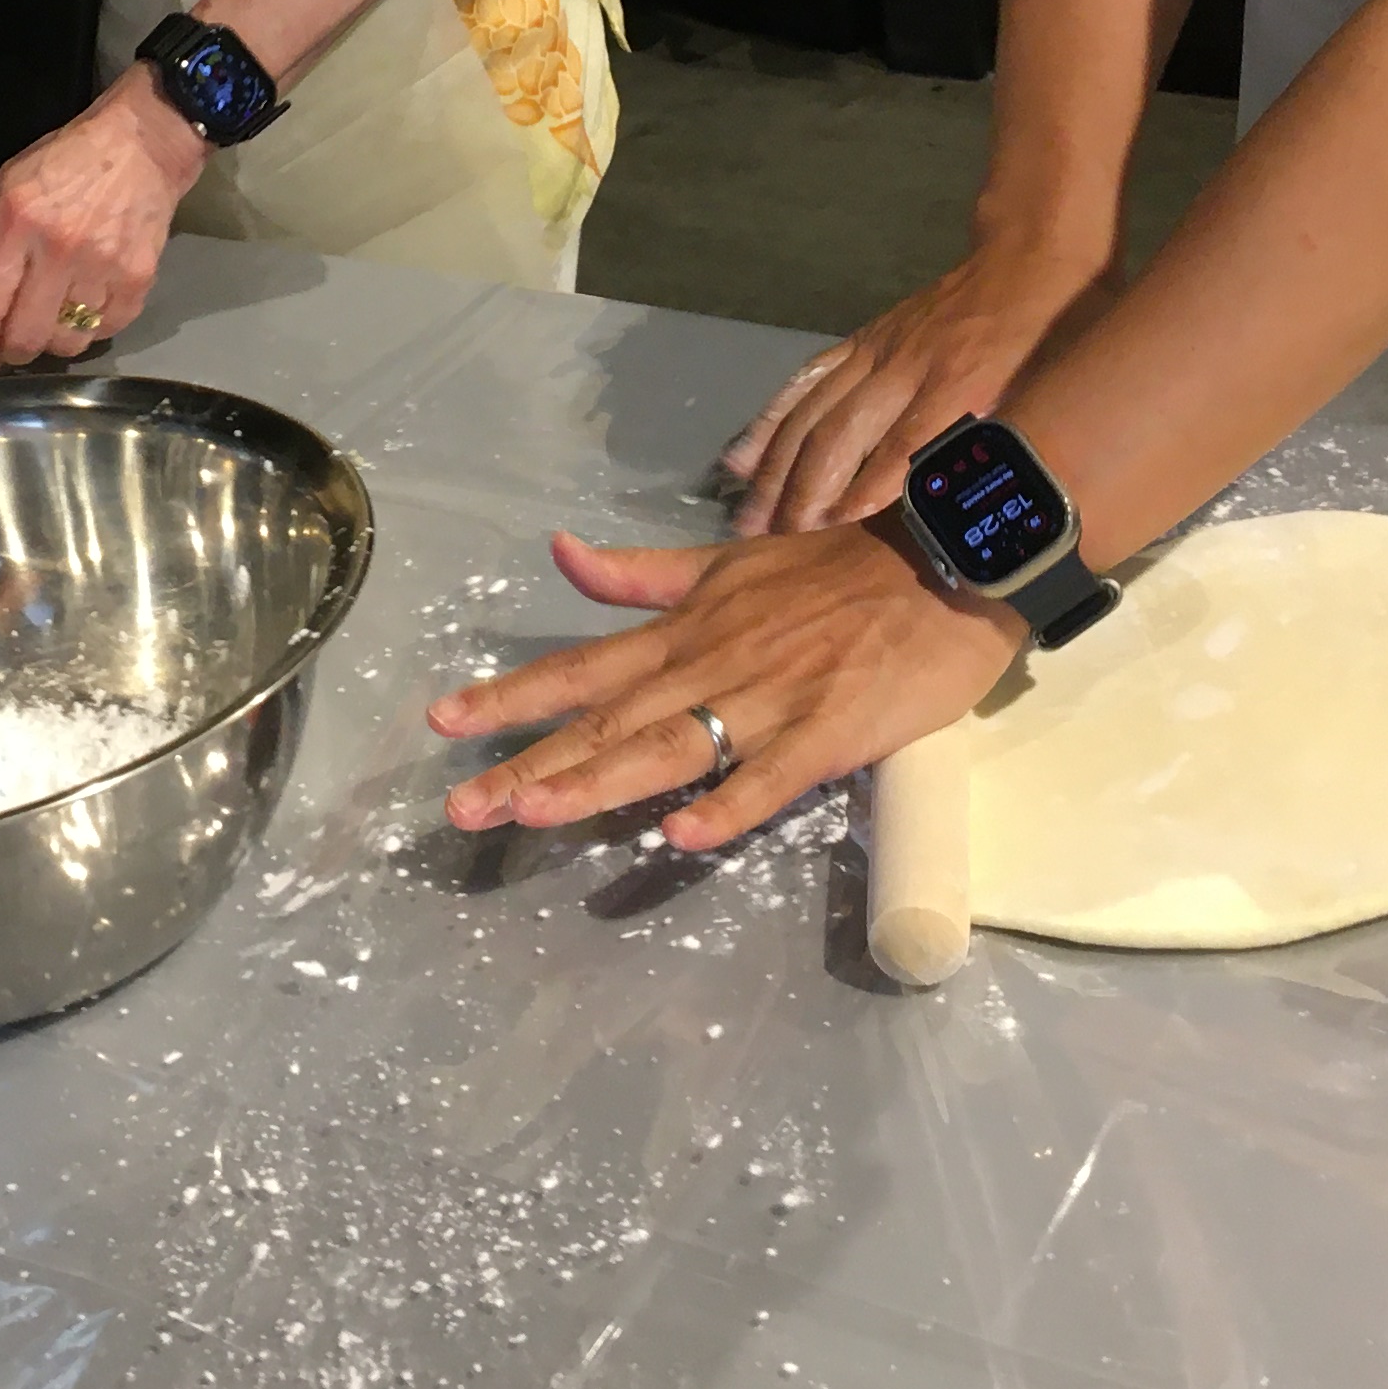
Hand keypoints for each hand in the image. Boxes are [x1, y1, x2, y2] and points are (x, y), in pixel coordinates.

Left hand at [0, 67, 205, 373]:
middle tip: (12, 344)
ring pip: (69, 342)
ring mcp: (103, 265)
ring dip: (53, 343)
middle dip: (12, 352)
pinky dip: (92, 330)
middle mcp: (59, 247)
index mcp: (15, 222)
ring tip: (50, 320)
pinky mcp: (139, 277)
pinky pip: (107, 331)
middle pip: (27, 336)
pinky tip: (84, 306)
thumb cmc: (56, 167)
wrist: (137, 145)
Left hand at [428, 523, 1022, 850]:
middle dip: (532, 764)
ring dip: (600, 781)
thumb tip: (560, 553)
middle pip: (609, 721)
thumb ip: (641, 574)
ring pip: (671, 747)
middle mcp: (711, 664)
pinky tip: (680, 835)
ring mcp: (769, 700)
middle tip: (462, 808)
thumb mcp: (725, 560)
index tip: (442, 722)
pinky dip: (729, 804)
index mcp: (685, 629)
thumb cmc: (834, 569)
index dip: (511, 695)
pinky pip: (772, 777)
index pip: (581, 667)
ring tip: (534, 813)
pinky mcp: (829, 732)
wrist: (945, 560)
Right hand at [724, 242, 1116, 535]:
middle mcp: (908, 367)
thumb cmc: (1052, 335)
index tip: (832, 536)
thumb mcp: (1051, 389)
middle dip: (805, 494)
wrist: (1030, 257)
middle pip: (842, 436)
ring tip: (747, 520)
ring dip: (777, 471)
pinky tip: (741, 459)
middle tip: (776, 546)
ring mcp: (878, 352)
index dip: (868, 492)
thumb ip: (1014, 443)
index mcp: (964, 383)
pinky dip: (770, 421)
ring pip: (814, 414)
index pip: (905, 447)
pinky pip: (808, 382)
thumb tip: (993, 510)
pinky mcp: (863, 342)